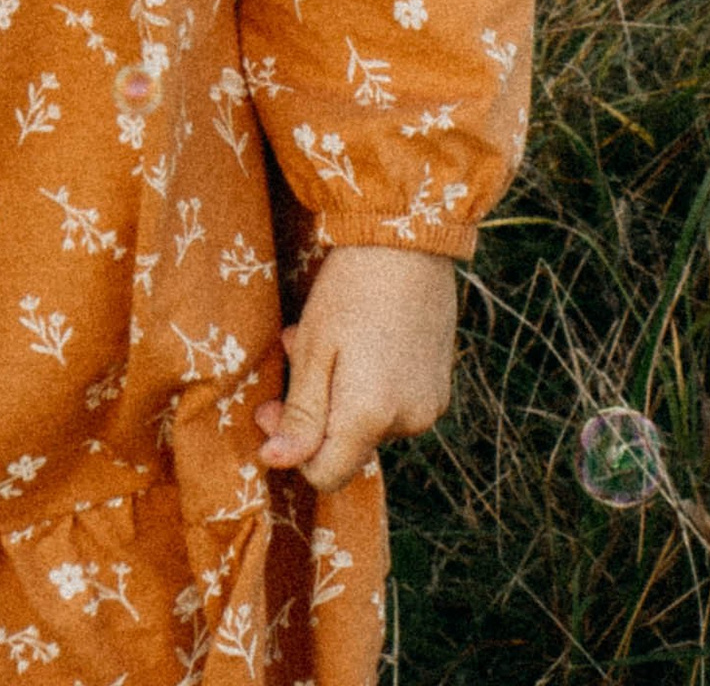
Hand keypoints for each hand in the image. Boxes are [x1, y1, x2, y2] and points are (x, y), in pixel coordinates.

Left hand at [255, 247, 458, 491]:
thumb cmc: (351, 288)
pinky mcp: (440, 385)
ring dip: (340, 394)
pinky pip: (394, 404)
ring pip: (368, 423)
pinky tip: (359, 342)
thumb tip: (275, 463)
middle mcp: (408, 421)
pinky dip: (370, 385)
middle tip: (290, 358)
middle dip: (313, 412)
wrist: (409, 236)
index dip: (292, 450)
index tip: (270, 407)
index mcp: (371, 416)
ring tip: (326, 339)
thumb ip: (300, 415)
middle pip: (346, 446)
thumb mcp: (313, 348)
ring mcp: (430, 404)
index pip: (325, 474)